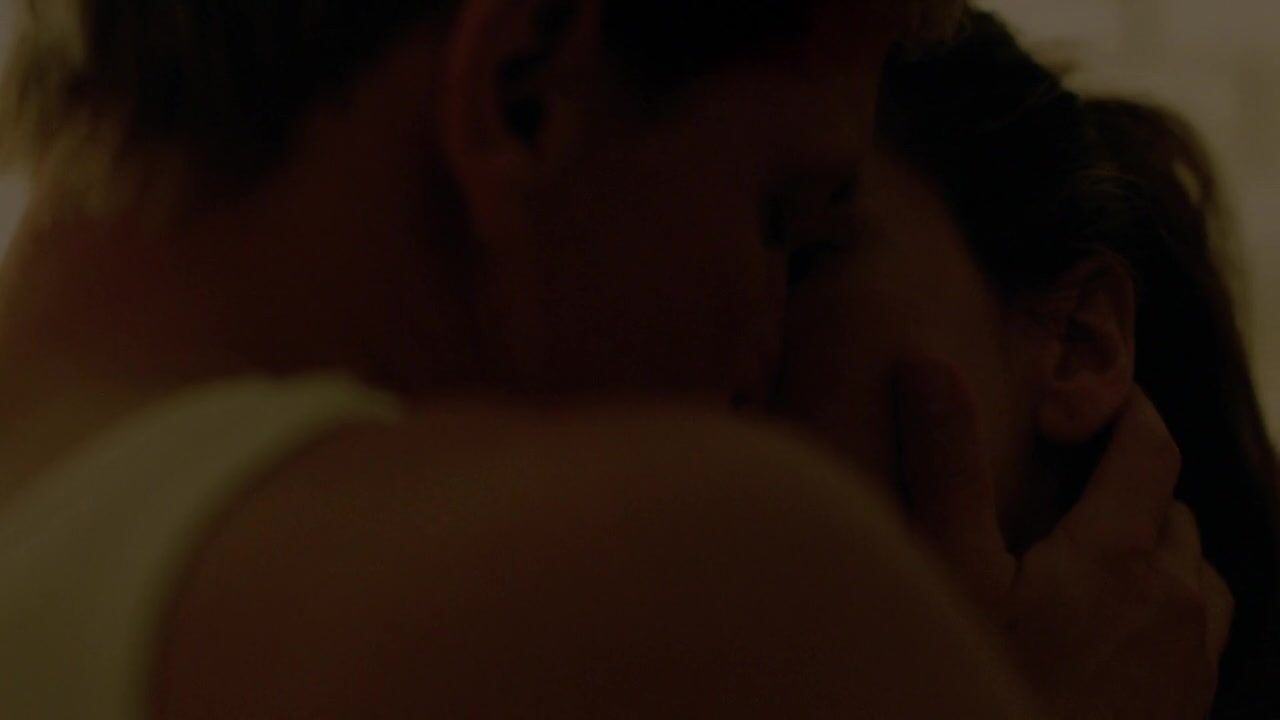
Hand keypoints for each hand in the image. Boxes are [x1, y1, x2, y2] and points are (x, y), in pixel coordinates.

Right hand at [894, 356, 1232, 719]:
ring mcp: (1191, 662)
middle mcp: (1176, 601)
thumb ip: (944, 463)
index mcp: (1121, 554)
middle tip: (1079, 481)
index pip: (1149, 450)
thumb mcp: (951, 570)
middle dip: (1135, 484)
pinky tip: (1118, 630)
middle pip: (1173, 512)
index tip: (1106, 395)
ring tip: (1104, 554)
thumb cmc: (992, 679)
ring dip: (1159, 549)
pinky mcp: (1189, 709)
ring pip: (1197, 574)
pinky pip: (1200, 632)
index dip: (1131, 411)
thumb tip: (926, 362)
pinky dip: (1169, 606)